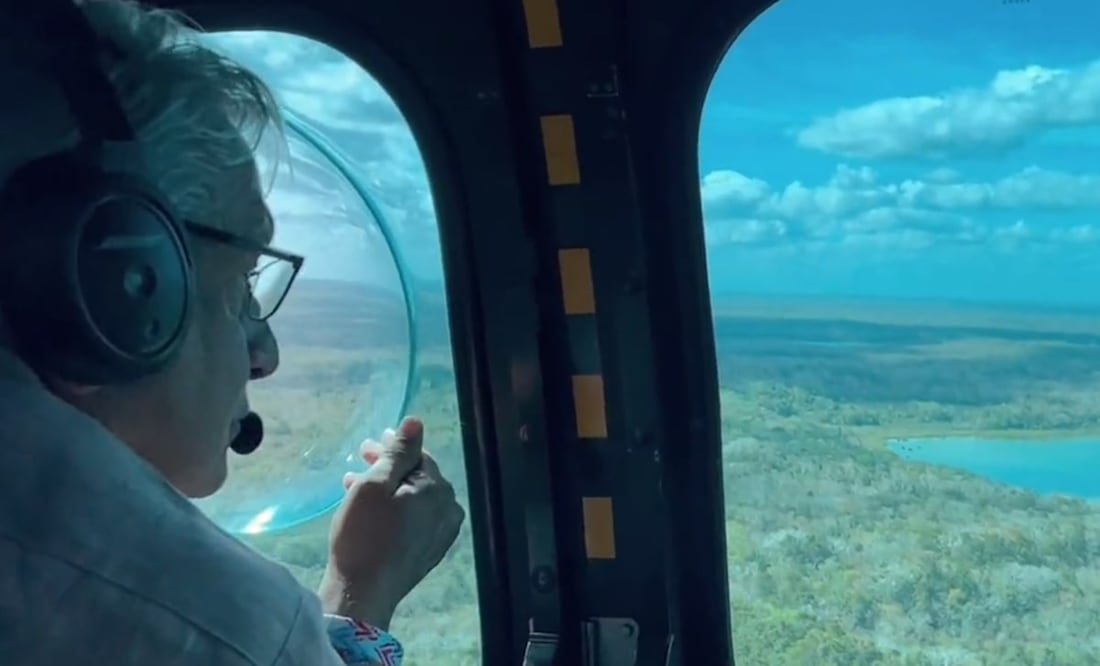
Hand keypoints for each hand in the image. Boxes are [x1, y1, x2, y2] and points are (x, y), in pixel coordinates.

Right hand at [318, 416, 464, 629]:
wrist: (363, 593)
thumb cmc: (364, 535)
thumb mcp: (375, 485)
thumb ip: (398, 452)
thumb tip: (416, 422)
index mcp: (438, 490)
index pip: (418, 456)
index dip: (392, 446)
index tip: (369, 444)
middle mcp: (447, 510)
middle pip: (417, 476)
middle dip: (389, 466)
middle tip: (360, 458)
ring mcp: (441, 533)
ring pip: (414, 498)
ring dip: (387, 487)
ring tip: (355, 484)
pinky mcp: (429, 552)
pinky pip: (414, 518)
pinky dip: (394, 508)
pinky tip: (371, 508)